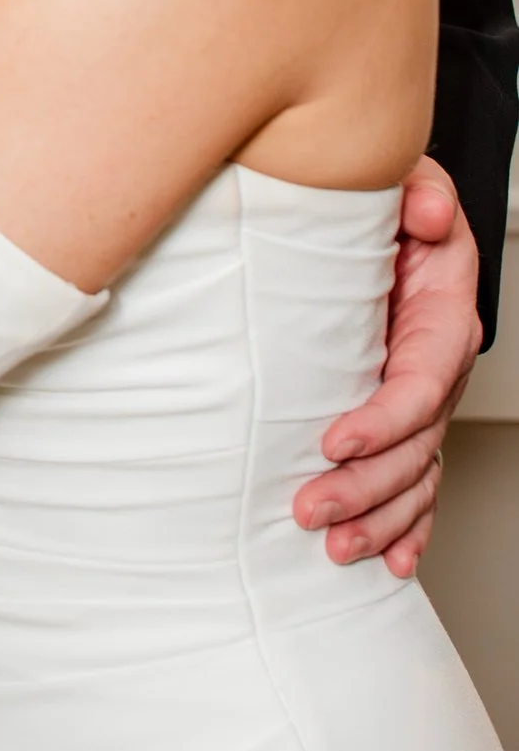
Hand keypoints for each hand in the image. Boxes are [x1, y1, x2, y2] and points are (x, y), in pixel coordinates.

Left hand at [293, 158, 480, 575]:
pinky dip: (407, 529)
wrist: (385, 228)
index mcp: (441, 320)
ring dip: (379, 518)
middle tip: (310, 510)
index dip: (382, 420)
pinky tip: (390, 563)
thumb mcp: (405, 186)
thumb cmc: (387, 211)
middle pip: (413, 447)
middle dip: (365, 486)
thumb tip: (424, 212)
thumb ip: (417, 193)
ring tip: (335, 547)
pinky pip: (417, 487)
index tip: (333, 442)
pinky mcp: (403, 424)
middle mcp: (437, 371)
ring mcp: (422, 405)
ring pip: (413, 476)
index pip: (420, 384)